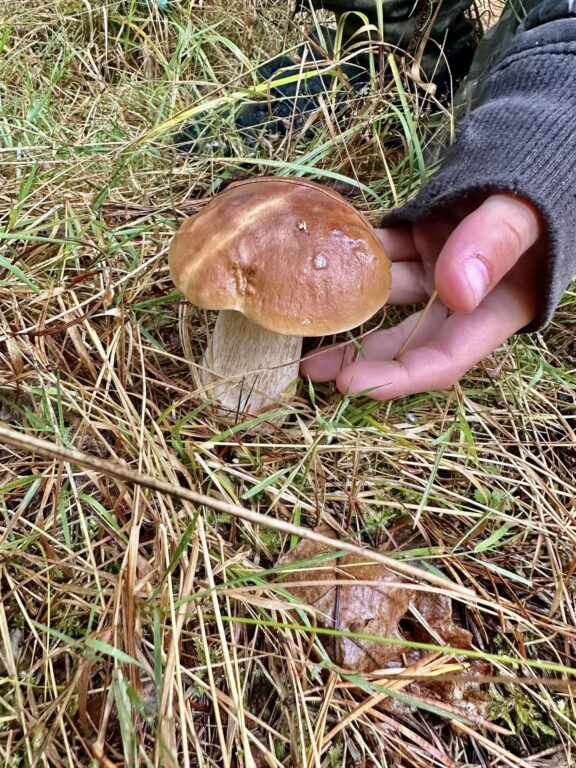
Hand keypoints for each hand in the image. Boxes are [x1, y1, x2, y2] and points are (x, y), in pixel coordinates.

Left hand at [300, 193, 543, 399]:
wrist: (542, 150)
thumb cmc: (542, 187)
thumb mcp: (523, 215)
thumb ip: (494, 245)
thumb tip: (457, 293)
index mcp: (494, 311)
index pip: (444, 359)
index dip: (398, 378)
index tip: (351, 385)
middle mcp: (463, 300)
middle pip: (406, 341)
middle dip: (360, 358)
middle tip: (311, 368)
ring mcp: (441, 271)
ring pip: (388, 298)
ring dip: (349, 305)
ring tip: (303, 312)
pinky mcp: (425, 243)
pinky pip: (386, 254)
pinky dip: (359, 256)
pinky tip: (325, 257)